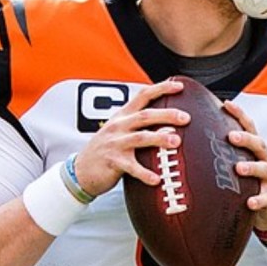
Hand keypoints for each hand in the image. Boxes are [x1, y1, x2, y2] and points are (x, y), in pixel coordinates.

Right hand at [72, 78, 189, 195]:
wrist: (81, 170)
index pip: (143, 95)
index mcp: (123, 116)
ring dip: (159, 138)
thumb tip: (169, 122)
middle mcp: (119, 126)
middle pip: (145, 115)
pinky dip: (145, 173)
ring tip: (176, 142)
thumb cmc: (105, 149)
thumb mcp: (119, 129)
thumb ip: (139, 123)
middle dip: (167, 115)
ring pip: (140, 138)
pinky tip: (156, 178)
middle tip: (185, 117)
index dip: (161, 88)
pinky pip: (132, 167)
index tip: (179, 87)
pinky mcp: (113, 162)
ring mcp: (116, 143)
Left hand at [223, 100, 266, 230]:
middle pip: (258, 144)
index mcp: (255, 149)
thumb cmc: (251, 180)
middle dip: (246, 139)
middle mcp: (265, 159)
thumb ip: (224, 152)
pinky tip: (250, 202)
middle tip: (231, 136)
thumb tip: (193, 138)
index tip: (226, 104)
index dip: (239, 114)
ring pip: (264, 168)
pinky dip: (259, 199)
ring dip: (251, 167)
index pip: (249, 127)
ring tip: (239, 168)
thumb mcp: (240, 163)